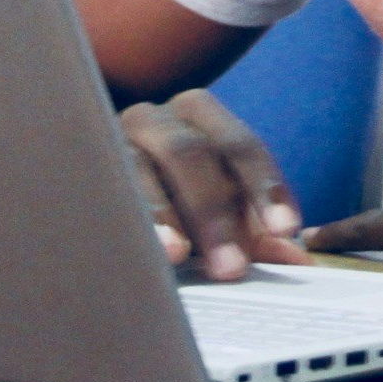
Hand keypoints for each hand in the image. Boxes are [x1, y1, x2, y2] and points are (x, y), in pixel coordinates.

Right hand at [119, 88, 309, 280]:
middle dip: (215, 211)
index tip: (285, 230)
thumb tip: (297, 261)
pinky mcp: (86, 164)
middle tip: (233, 267)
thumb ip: (256, 232)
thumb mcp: (218, 208)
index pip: (241, 147)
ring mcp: (114, 137)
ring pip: (143, 168)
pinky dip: (129, 220)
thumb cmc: (172, 193)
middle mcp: (157, 116)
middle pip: (192, 154)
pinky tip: (143, 248)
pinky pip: (107, 190)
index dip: (264, 186)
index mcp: (199, 114)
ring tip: (181, 255)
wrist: (104, 177)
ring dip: (166, 216)